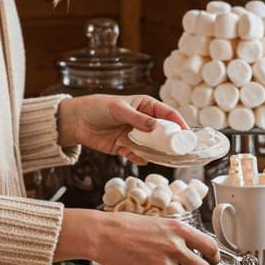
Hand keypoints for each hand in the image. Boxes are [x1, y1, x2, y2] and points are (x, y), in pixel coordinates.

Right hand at [55, 209, 219, 264]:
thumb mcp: (159, 223)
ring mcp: (165, 264)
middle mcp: (176, 247)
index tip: (212, 260)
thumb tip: (194, 248)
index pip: (211, 247)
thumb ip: (178, 235)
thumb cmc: (128, 227)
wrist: (104, 236)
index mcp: (179, 229)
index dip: (214, 256)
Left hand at [57, 93, 187, 163]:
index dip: (179, 124)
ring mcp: (135, 135)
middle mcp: (144, 121)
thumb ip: (136, 119)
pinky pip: (138, 154)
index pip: (168, 114)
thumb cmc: (98, 107)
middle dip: (171, 141)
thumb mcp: (118, 109)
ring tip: (160, 157)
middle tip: (178, 151)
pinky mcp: (125, 147)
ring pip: (152, 145)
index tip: (187, 135)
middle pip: (163, 132)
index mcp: (146, 106)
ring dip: (156, 151)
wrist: (77, 121)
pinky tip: (137, 157)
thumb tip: (155, 126)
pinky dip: (139, 157)